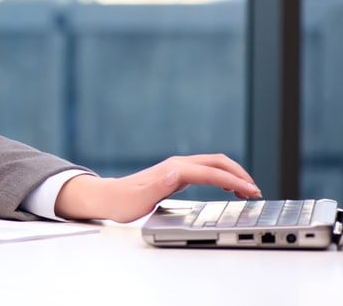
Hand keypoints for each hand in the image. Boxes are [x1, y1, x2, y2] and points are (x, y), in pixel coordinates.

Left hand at [54, 153, 262, 222]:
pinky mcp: (176, 174)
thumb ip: (158, 186)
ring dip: (233, 174)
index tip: (251, 191)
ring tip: (248, 191)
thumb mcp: (140, 198)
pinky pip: (206, 171)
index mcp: (173, 170)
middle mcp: (177, 165)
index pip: (210, 172)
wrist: (109, 197)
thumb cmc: (124, 202)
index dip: (233, 181)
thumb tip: (176, 174)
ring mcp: (177, 168)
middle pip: (216, 162)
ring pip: (213, 165)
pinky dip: (222, 176)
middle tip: (256, 192)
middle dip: (238, 174)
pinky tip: (227, 188)